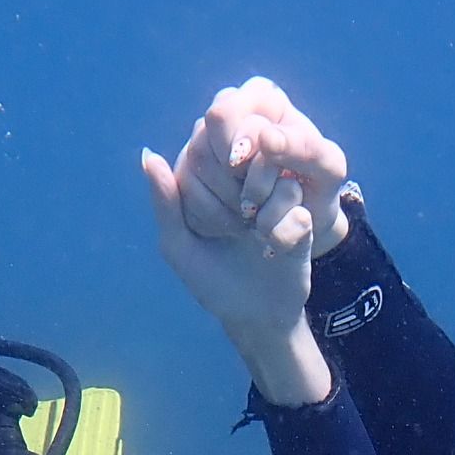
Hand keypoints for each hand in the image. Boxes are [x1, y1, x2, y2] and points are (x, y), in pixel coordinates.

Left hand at [142, 78, 350, 405]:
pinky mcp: (305, 207)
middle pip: (246, 143)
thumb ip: (165, 203)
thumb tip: (148, 154)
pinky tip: (277, 248)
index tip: (219, 198)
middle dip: (244, 187)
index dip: (218, 157)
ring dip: (268, 207)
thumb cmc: (215, 287)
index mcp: (206, 174)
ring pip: (277, 168)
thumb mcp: (180, 250)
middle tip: (241, 226)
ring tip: (258, 240)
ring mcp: (277, 186)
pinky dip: (287, 227)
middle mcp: (243, 172)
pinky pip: (297, 200)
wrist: (265, 320)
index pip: (211, 134)